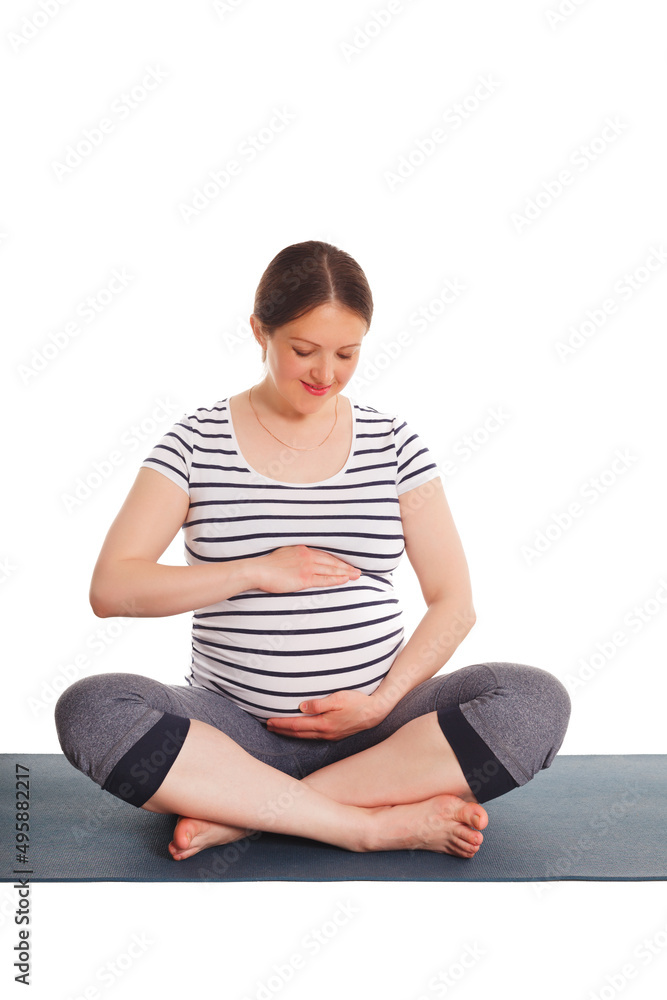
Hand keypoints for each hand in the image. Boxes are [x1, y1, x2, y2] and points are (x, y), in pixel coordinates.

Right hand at [254, 545, 360, 593]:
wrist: (258, 570)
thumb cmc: (267, 565)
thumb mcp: (284, 553)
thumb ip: (295, 555)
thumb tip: (300, 561)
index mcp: (303, 549)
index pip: (325, 554)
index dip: (337, 559)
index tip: (347, 563)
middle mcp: (307, 556)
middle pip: (332, 561)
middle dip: (346, 566)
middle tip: (358, 570)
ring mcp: (307, 567)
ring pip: (331, 570)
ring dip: (345, 572)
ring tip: (356, 575)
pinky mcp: (304, 578)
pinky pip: (324, 579)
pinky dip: (336, 579)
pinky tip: (345, 580)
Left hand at [266, 689, 386, 740]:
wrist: (375, 711)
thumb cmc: (357, 702)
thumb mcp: (338, 698)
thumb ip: (318, 703)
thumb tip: (301, 706)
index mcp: (324, 724)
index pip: (296, 725)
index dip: (281, 724)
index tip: (268, 721)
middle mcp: (325, 733)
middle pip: (298, 733)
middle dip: (281, 730)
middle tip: (268, 727)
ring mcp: (330, 735)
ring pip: (305, 737)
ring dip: (290, 733)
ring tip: (279, 729)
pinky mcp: (335, 735)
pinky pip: (313, 737)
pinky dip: (302, 734)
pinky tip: (299, 732)